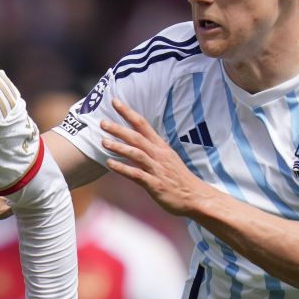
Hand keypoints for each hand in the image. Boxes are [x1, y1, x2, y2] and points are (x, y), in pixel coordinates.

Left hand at [98, 99, 208, 216]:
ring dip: (119, 147)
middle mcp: (159, 155)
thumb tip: (137, 142)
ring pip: (136, 153)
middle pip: (137, 137)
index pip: (143, 124)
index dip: (128, 112)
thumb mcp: (167, 158)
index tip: (115, 101)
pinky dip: (122, 168)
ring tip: (103, 142)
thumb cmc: (179, 179)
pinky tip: (110, 164)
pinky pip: (136, 174)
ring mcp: (157, 169)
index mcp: (161, 147)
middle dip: (119, 129)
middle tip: (102, 122)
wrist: (195, 197)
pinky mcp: (155, 184)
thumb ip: (152, 149)